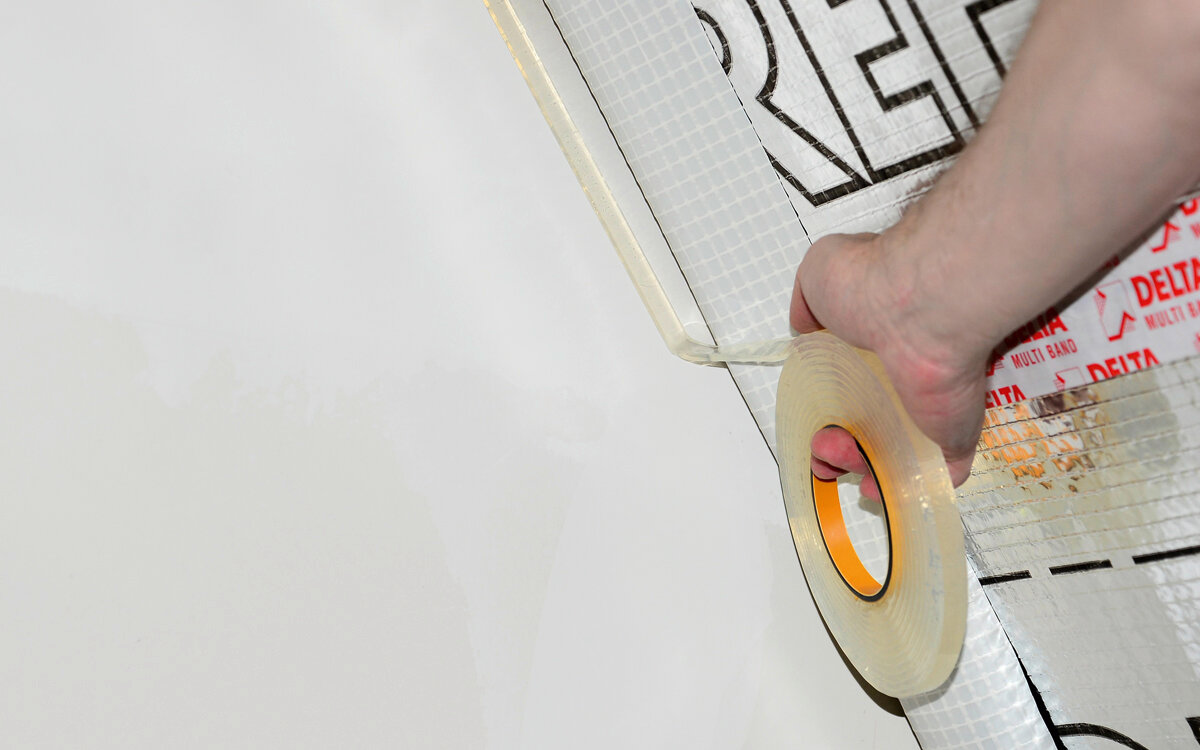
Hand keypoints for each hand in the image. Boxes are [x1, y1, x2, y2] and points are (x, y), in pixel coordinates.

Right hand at [789, 232, 991, 498]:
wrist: (922, 306)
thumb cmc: (870, 285)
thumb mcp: (819, 272)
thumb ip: (810, 300)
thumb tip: (807, 326)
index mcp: (876, 343)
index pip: (855, 384)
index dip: (831, 406)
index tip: (815, 419)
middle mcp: (905, 375)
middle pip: (870, 423)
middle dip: (838, 443)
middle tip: (826, 443)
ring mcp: (931, 406)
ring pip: (894, 452)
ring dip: (859, 464)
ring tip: (844, 457)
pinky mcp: (954, 434)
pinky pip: (936, 472)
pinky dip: (911, 486)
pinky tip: (881, 488)